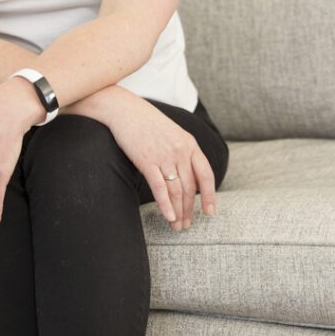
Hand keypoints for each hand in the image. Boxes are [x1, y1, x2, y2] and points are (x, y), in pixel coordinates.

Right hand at [107, 95, 216, 230]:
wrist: (124, 109)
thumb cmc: (147, 122)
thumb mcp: (173, 132)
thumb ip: (183, 152)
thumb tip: (190, 176)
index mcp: (189, 143)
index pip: (206, 174)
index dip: (210, 195)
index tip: (210, 212)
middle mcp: (180, 150)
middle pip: (190, 188)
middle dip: (189, 210)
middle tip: (186, 225)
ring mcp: (163, 156)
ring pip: (176, 191)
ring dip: (178, 212)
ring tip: (176, 226)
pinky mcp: (146, 160)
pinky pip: (159, 187)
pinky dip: (165, 205)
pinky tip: (168, 216)